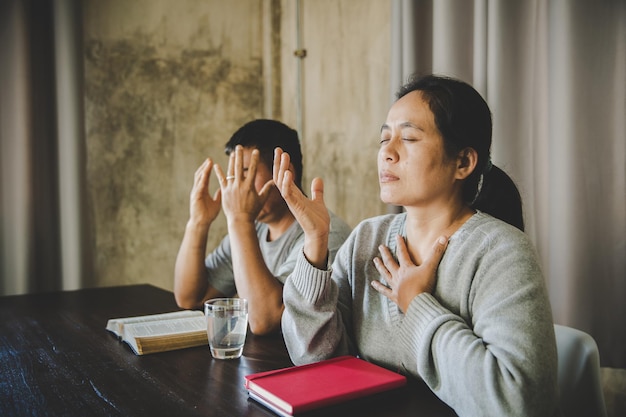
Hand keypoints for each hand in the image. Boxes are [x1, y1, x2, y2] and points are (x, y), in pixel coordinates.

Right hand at [189, 158, 221, 227]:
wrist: (201, 223)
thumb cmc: (208, 214)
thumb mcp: (216, 202)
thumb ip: (219, 194)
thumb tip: (224, 188)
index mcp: (202, 190)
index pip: (204, 177)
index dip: (208, 169)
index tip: (212, 161)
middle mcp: (198, 189)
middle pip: (200, 175)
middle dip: (205, 166)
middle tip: (209, 159)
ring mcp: (195, 192)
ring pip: (199, 178)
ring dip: (204, 170)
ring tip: (208, 162)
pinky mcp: (195, 196)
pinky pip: (199, 185)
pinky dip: (202, 179)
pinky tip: (205, 174)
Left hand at [213, 145, 272, 222]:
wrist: (240, 220)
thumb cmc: (252, 211)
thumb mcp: (262, 200)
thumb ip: (268, 189)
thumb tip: (275, 181)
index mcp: (249, 186)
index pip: (253, 169)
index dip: (254, 159)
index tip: (255, 151)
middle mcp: (240, 185)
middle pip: (239, 167)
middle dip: (240, 155)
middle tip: (239, 146)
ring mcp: (231, 188)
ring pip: (230, 171)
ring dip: (231, 161)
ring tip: (232, 153)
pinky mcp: (225, 191)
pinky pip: (221, 179)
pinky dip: (218, 172)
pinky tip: (216, 165)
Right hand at [273, 147, 329, 267]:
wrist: (320, 233)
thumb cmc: (317, 220)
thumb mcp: (318, 201)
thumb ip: (317, 190)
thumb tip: (318, 178)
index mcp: (295, 194)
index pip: (285, 176)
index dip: (282, 164)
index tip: (281, 152)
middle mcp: (291, 196)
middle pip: (280, 176)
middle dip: (279, 163)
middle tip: (278, 149)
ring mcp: (292, 201)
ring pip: (282, 182)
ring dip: (282, 169)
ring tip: (283, 156)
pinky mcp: (295, 207)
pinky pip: (287, 193)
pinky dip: (286, 183)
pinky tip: (287, 173)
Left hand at [371, 234, 447, 311]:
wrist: (417, 304)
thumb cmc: (423, 286)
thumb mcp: (430, 268)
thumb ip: (436, 253)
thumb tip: (444, 237)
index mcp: (407, 268)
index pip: (402, 253)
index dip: (400, 244)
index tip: (397, 236)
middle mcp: (399, 276)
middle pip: (390, 262)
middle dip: (386, 254)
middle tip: (380, 247)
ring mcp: (396, 286)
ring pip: (385, 274)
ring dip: (380, 267)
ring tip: (375, 261)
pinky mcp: (395, 297)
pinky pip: (385, 291)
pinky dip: (379, 287)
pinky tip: (373, 284)